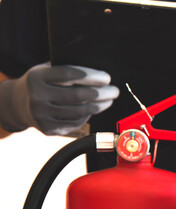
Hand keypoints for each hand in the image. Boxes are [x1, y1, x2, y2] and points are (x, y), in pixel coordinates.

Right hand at [0, 63, 118, 134]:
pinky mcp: (47, 128)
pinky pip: (75, 123)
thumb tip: (98, 72)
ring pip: (79, 111)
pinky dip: (87, 116)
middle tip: (114, 90)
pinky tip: (93, 109)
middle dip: (102, 93)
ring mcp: (41, 114)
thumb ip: (67, 69)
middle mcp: (37, 96)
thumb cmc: (41, 83)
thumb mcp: (46, 70)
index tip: (107, 77)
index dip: (91, 76)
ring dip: (99, 106)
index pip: (68, 74)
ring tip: (109, 100)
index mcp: (37, 77)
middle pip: (77, 95)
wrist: (17, 104)